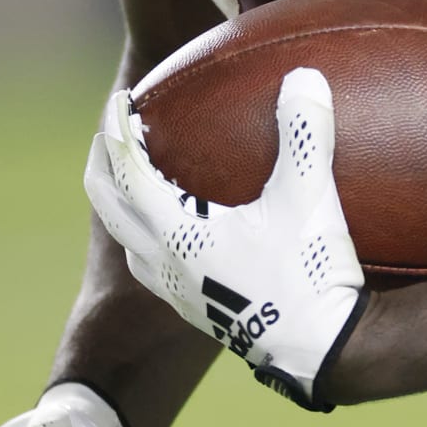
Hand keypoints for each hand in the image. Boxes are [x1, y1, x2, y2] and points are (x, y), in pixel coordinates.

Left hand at [83, 66, 367, 409]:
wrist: (321, 350)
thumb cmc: (308, 275)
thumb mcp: (308, 198)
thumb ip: (304, 133)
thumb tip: (303, 75)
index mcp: (175, 233)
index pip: (127, 171)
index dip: (121, 130)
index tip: (123, 99)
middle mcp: (163, 263)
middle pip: (109, 204)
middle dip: (105, 162)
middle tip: (115, 129)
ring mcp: (176, 290)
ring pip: (127, 237)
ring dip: (124, 200)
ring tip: (142, 173)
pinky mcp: (194, 308)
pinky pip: (152, 260)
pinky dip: (151, 229)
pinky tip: (186, 223)